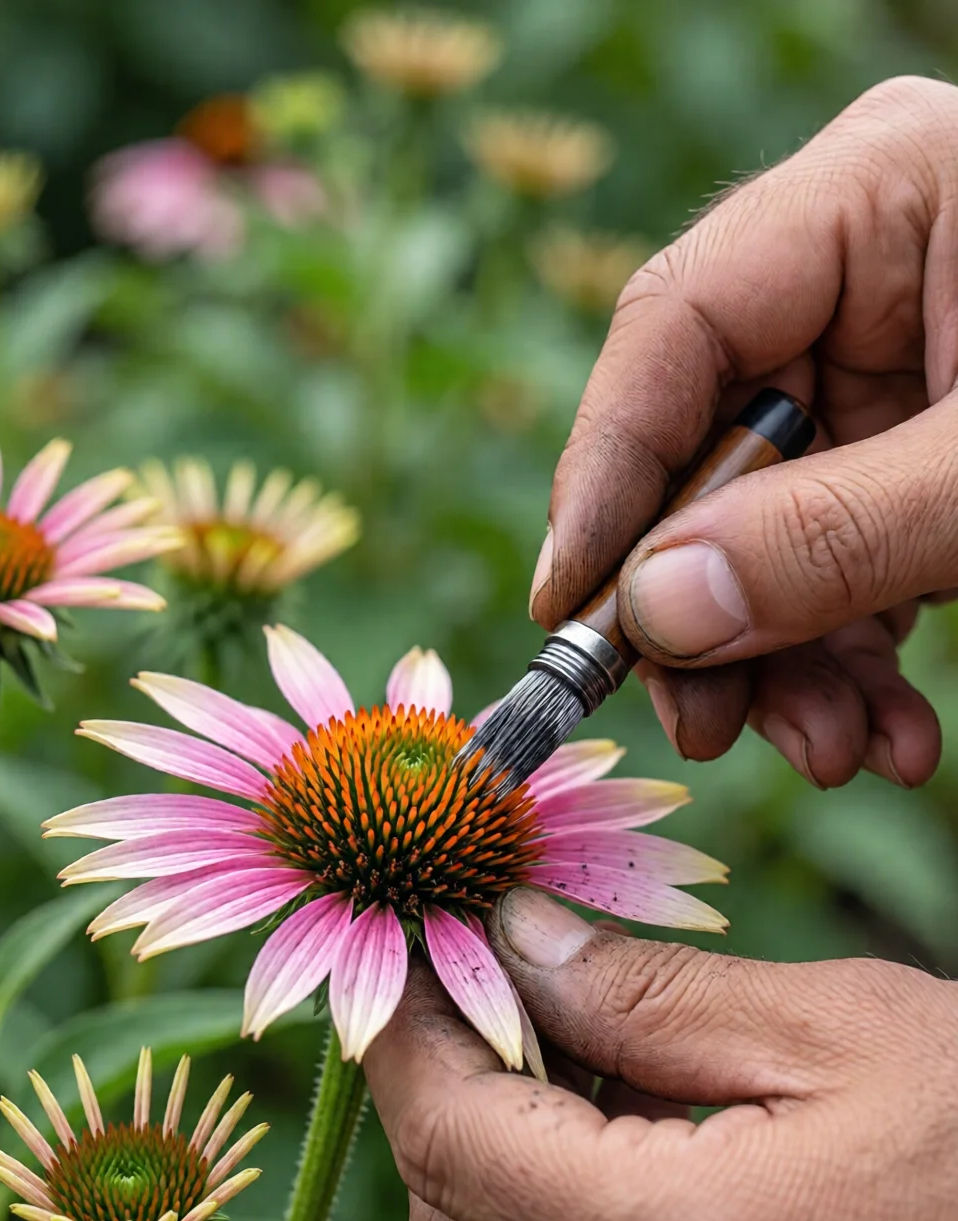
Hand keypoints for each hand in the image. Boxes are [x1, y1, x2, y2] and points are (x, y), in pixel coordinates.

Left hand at [364, 887, 957, 1220]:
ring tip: (559, 1047)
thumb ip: (652, 995)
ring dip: (495, 1163)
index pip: (452, 1136)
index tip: (406, 949)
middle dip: (437, 1090)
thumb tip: (519, 944)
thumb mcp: (842, 1030)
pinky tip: (623, 1143)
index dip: (405, 1031)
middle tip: (474, 982)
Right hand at [533, 74, 957, 787]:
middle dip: (715, 614)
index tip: (569, 613)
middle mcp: (866, 272)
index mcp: (879, 196)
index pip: (675, 330)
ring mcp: (895, 367)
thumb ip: (833, 538)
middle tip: (709, 730)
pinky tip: (885, 732)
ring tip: (833, 753)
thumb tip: (655, 613)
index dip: (606, 479)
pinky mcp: (924, 450)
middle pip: (712, 451)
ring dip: (791, 665)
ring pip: (769, 530)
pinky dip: (853, 658)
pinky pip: (843, 558)